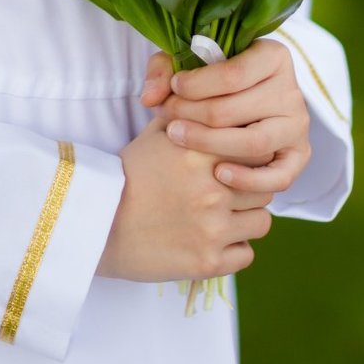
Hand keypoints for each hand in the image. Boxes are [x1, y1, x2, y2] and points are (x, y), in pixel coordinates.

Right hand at [96, 116, 272, 283]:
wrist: (98, 223)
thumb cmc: (127, 175)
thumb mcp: (155, 133)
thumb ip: (190, 116)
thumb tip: (216, 101)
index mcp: (202, 153)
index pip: (256, 149)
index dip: (252, 155)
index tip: (241, 161)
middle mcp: (214, 189)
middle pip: (265, 185)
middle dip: (252, 187)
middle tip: (232, 190)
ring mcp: (213, 228)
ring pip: (262, 221)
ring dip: (247, 218)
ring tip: (224, 216)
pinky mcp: (208, 262)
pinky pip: (246, 254)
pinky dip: (234, 249)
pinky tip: (214, 240)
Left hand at [138, 39, 311, 195]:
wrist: (240, 104)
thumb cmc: (212, 80)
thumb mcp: (189, 63)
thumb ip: (164, 70)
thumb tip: (150, 97)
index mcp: (273, 56)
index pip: (234, 73)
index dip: (197, 83)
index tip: (174, 88)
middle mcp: (292, 91)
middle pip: (237, 108)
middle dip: (193, 113)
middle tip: (167, 116)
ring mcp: (297, 126)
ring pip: (255, 142)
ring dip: (210, 143)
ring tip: (179, 138)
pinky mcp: (298, 157)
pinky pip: (278, 176)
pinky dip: (248, 179)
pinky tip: (218, 173)